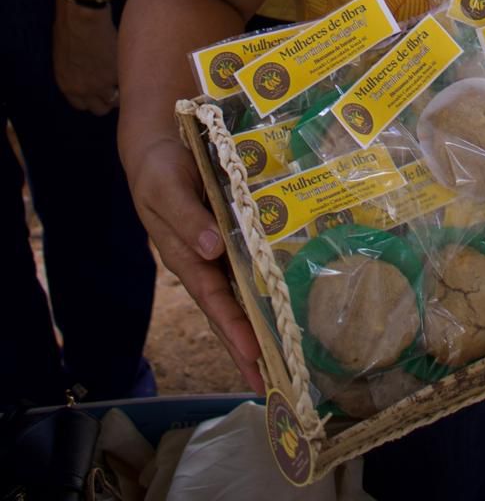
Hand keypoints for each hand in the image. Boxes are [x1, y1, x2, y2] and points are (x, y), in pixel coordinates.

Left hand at [53, 0, 120, 113]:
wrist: (82, 18)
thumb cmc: (70, 26)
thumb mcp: (66, 54)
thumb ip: (75, 70)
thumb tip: (86, 70)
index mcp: (67, 84)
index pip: (81, 105)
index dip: (93, 99)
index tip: (101, 92)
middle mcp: (82, 90)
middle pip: (99, 109)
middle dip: (109, 100)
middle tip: (118, 86)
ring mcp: (100, 85)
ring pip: (116, 100)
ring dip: (123, 90)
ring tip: (129, 76)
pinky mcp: (116, 75)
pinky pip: (127, 84)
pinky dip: (131, 77)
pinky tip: (133, 66)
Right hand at [125, 134, 263, 393]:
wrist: (158, 146)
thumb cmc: (159, 170)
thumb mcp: (166, 190)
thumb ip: (187, 219)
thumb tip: (211, 249)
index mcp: (184, 257)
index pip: (213, 300)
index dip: (234, 328)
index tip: (254, 354)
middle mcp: (203, 261)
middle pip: (227, 311)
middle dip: (247, 347)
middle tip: (273, 382)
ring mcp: (216, 252)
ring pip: (239, 295)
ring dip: (258, 325)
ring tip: (282, 358)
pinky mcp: (228, 235)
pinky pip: (247, 267)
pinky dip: (262, 288)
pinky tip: (282, 301)